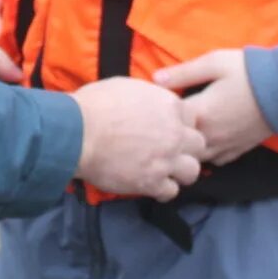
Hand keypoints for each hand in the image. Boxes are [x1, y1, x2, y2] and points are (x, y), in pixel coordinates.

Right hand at [70, 78, 205, 201]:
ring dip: (180, 171)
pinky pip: (171, 192)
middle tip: (170, 150)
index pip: (193, 117)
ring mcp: (166, 160)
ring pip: (192, 171)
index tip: (170, 128)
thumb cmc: (96, 105)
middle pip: (199, 144)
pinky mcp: (152, 182)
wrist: (78, 133)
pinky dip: (162, 190)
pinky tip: (152, 184)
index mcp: (170, 106)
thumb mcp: (127, 87)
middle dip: (186, 148)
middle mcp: (175, 133)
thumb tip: (149, 103)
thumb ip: (148, 97)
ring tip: (165, 171)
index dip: (181, 124)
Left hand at [155, 49, 271, 165]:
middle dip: (170, 138)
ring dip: (187, 150)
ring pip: (196, 159)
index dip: (158, 115)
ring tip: (182, 138)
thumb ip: (183, 73)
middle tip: (164, 127)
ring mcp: (225, 146)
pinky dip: (207, 157)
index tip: (154, 109)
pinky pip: (216, 161)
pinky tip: (204, 146)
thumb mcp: (213, 63)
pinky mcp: (239, 150)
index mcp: (200, 114)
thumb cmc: (248, 71)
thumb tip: (154, 79)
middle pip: (179, 148)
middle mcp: (210, 136)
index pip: (168, 123)